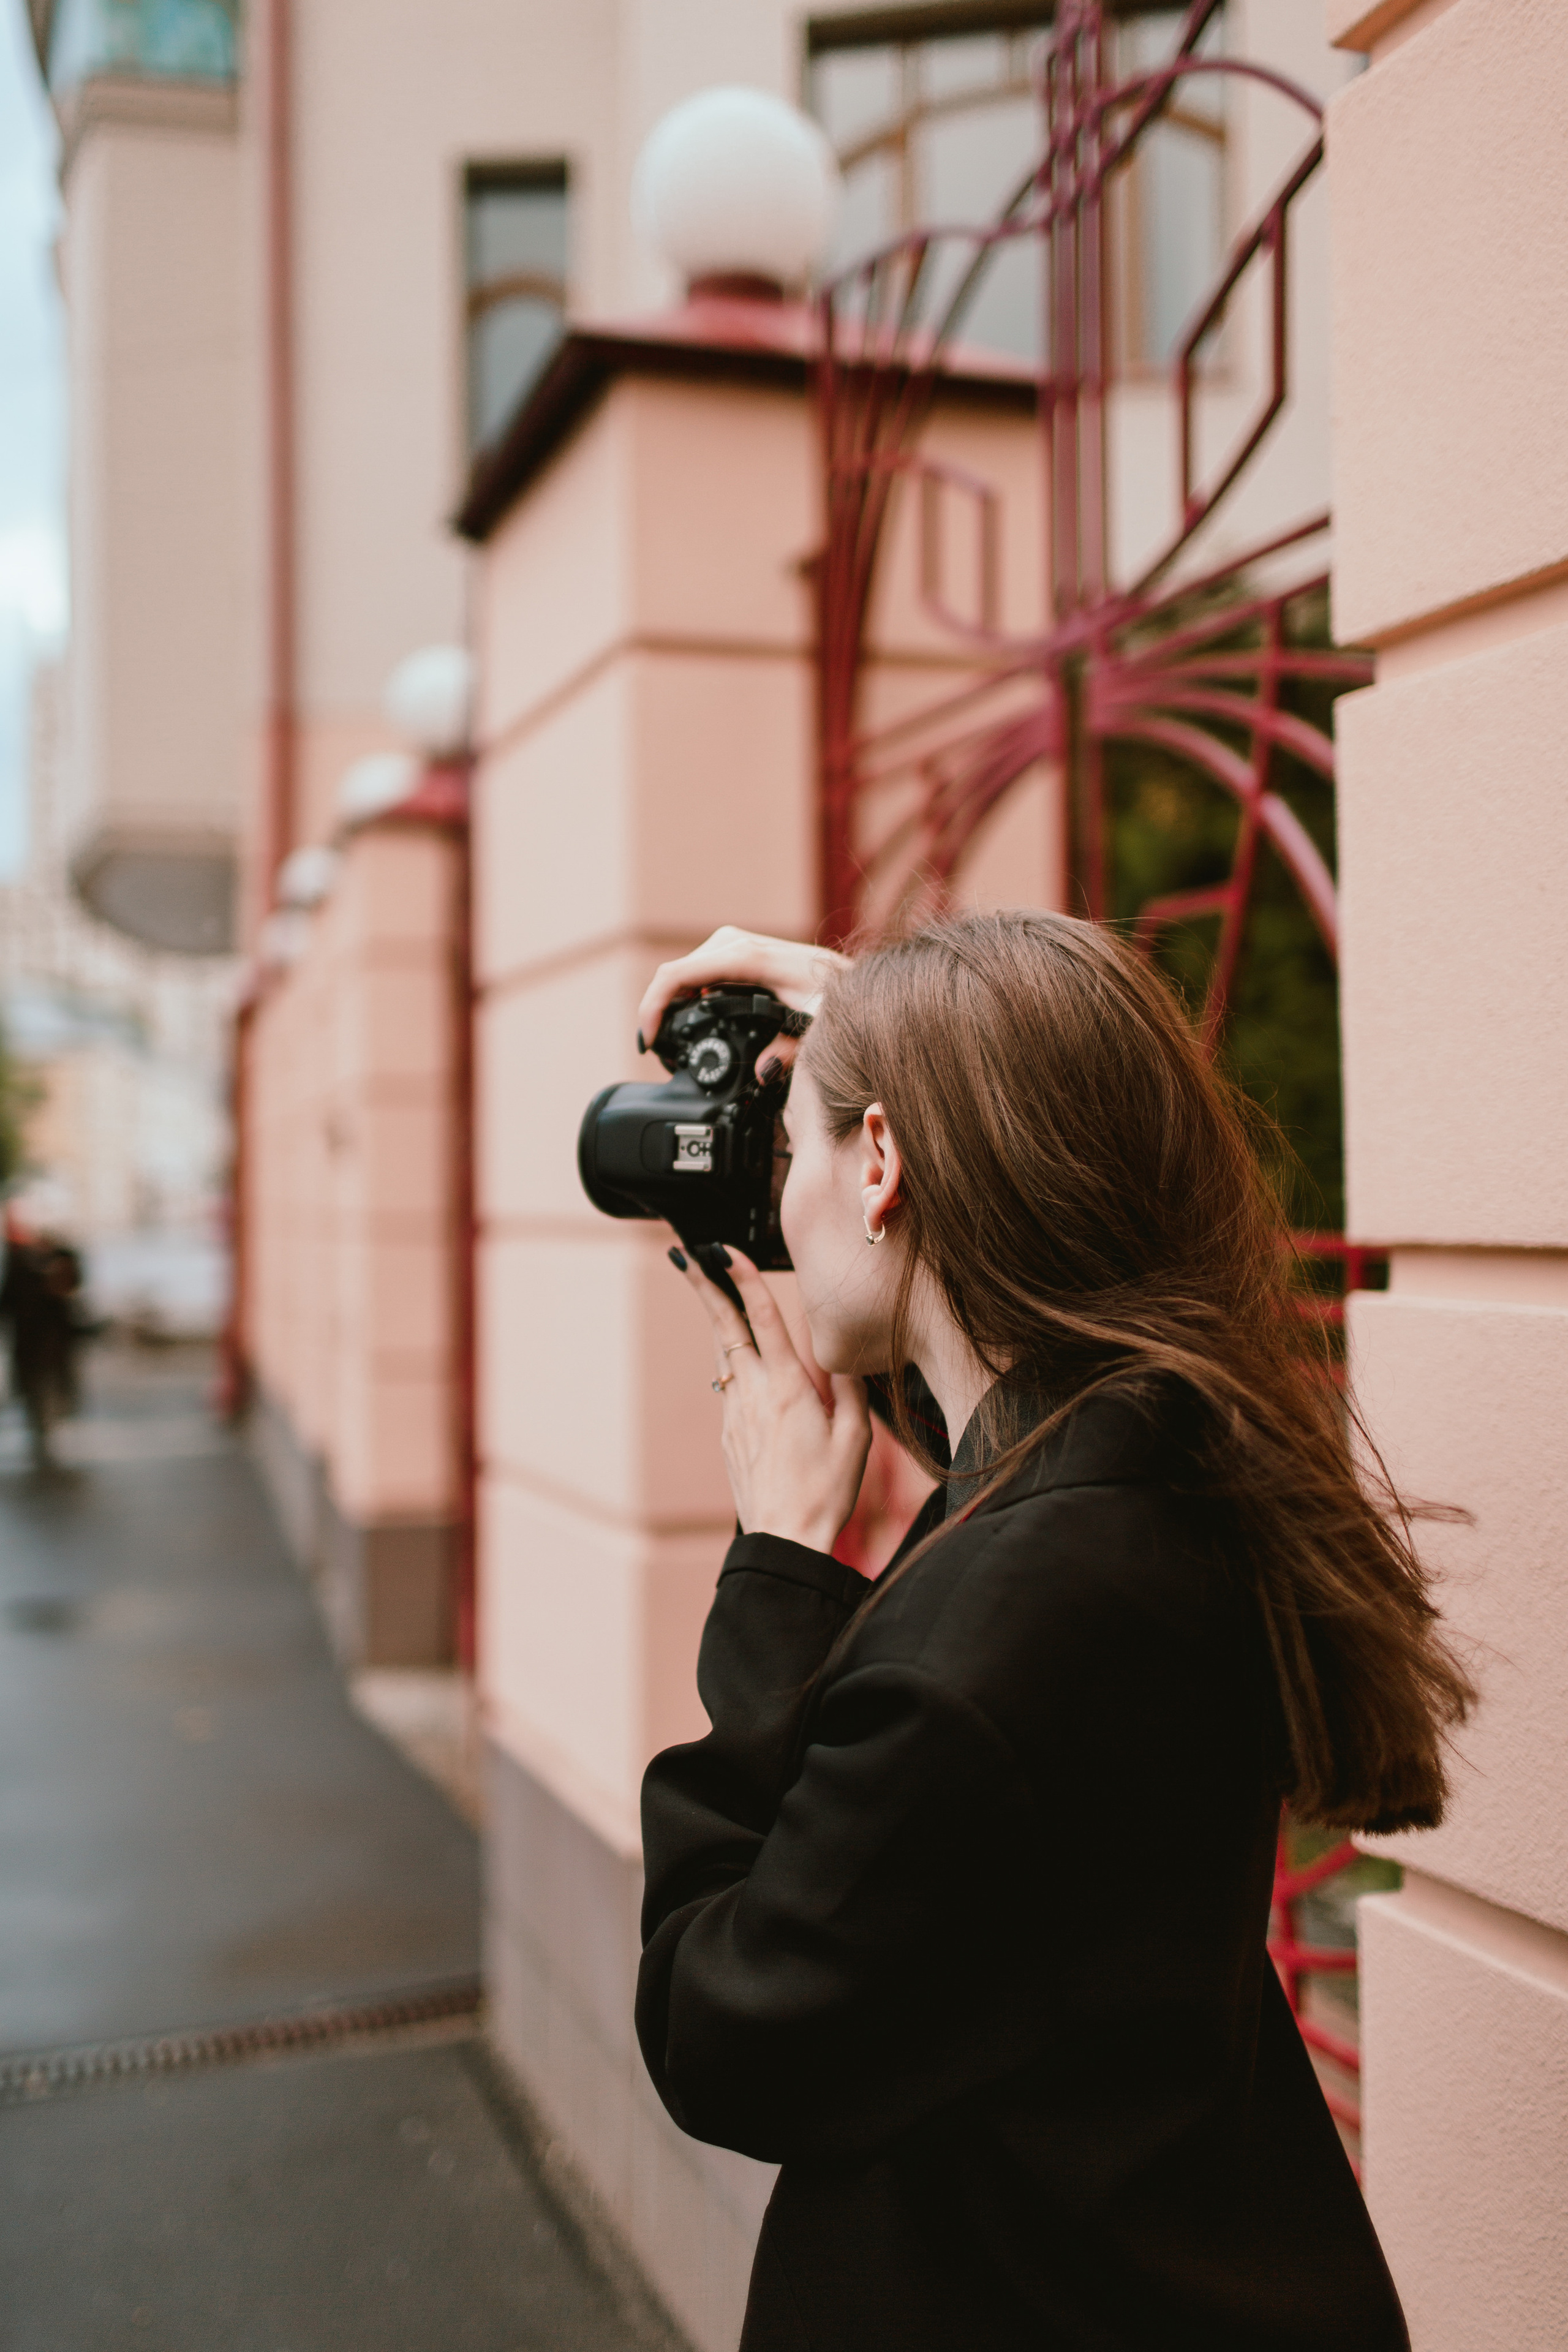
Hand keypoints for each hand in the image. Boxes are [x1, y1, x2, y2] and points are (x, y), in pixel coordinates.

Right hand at [638, 928, 850, 1062]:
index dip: (653, 1007)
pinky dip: (687, 996)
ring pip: (684, 973)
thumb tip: (763, 1070)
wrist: (849, 974)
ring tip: (668, 1042)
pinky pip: (698, 972)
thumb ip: (790, 1048)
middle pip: (674, 974)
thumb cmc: (833, 996)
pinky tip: (689, 1022)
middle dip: (658, 1011)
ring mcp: (734, 944)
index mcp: (745, 957)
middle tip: (657, 1052)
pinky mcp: (736, 952)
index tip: (648, 1041)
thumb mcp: (816, 1025)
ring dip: (670, 1004)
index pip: (677, 975)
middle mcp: (734, 944)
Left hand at [673, 1245, 872, 1560]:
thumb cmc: (826, 1490)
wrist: (785, 1538)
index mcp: (787, 1386)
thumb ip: (849, 1387)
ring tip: (712, 1289)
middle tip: (682, 1251)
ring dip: (718, 1320)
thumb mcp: (856, 1435)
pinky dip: (734, 1364)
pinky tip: (744, 1362)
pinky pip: (730, 1387)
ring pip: (724, 1355)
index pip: (762, 1318)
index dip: (742, 1278)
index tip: (723, 1249)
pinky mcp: (729, 1434)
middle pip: (724, 1326)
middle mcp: (754, 1393)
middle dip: (703, 1284)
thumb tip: (839, 1354)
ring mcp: (735, 1413)